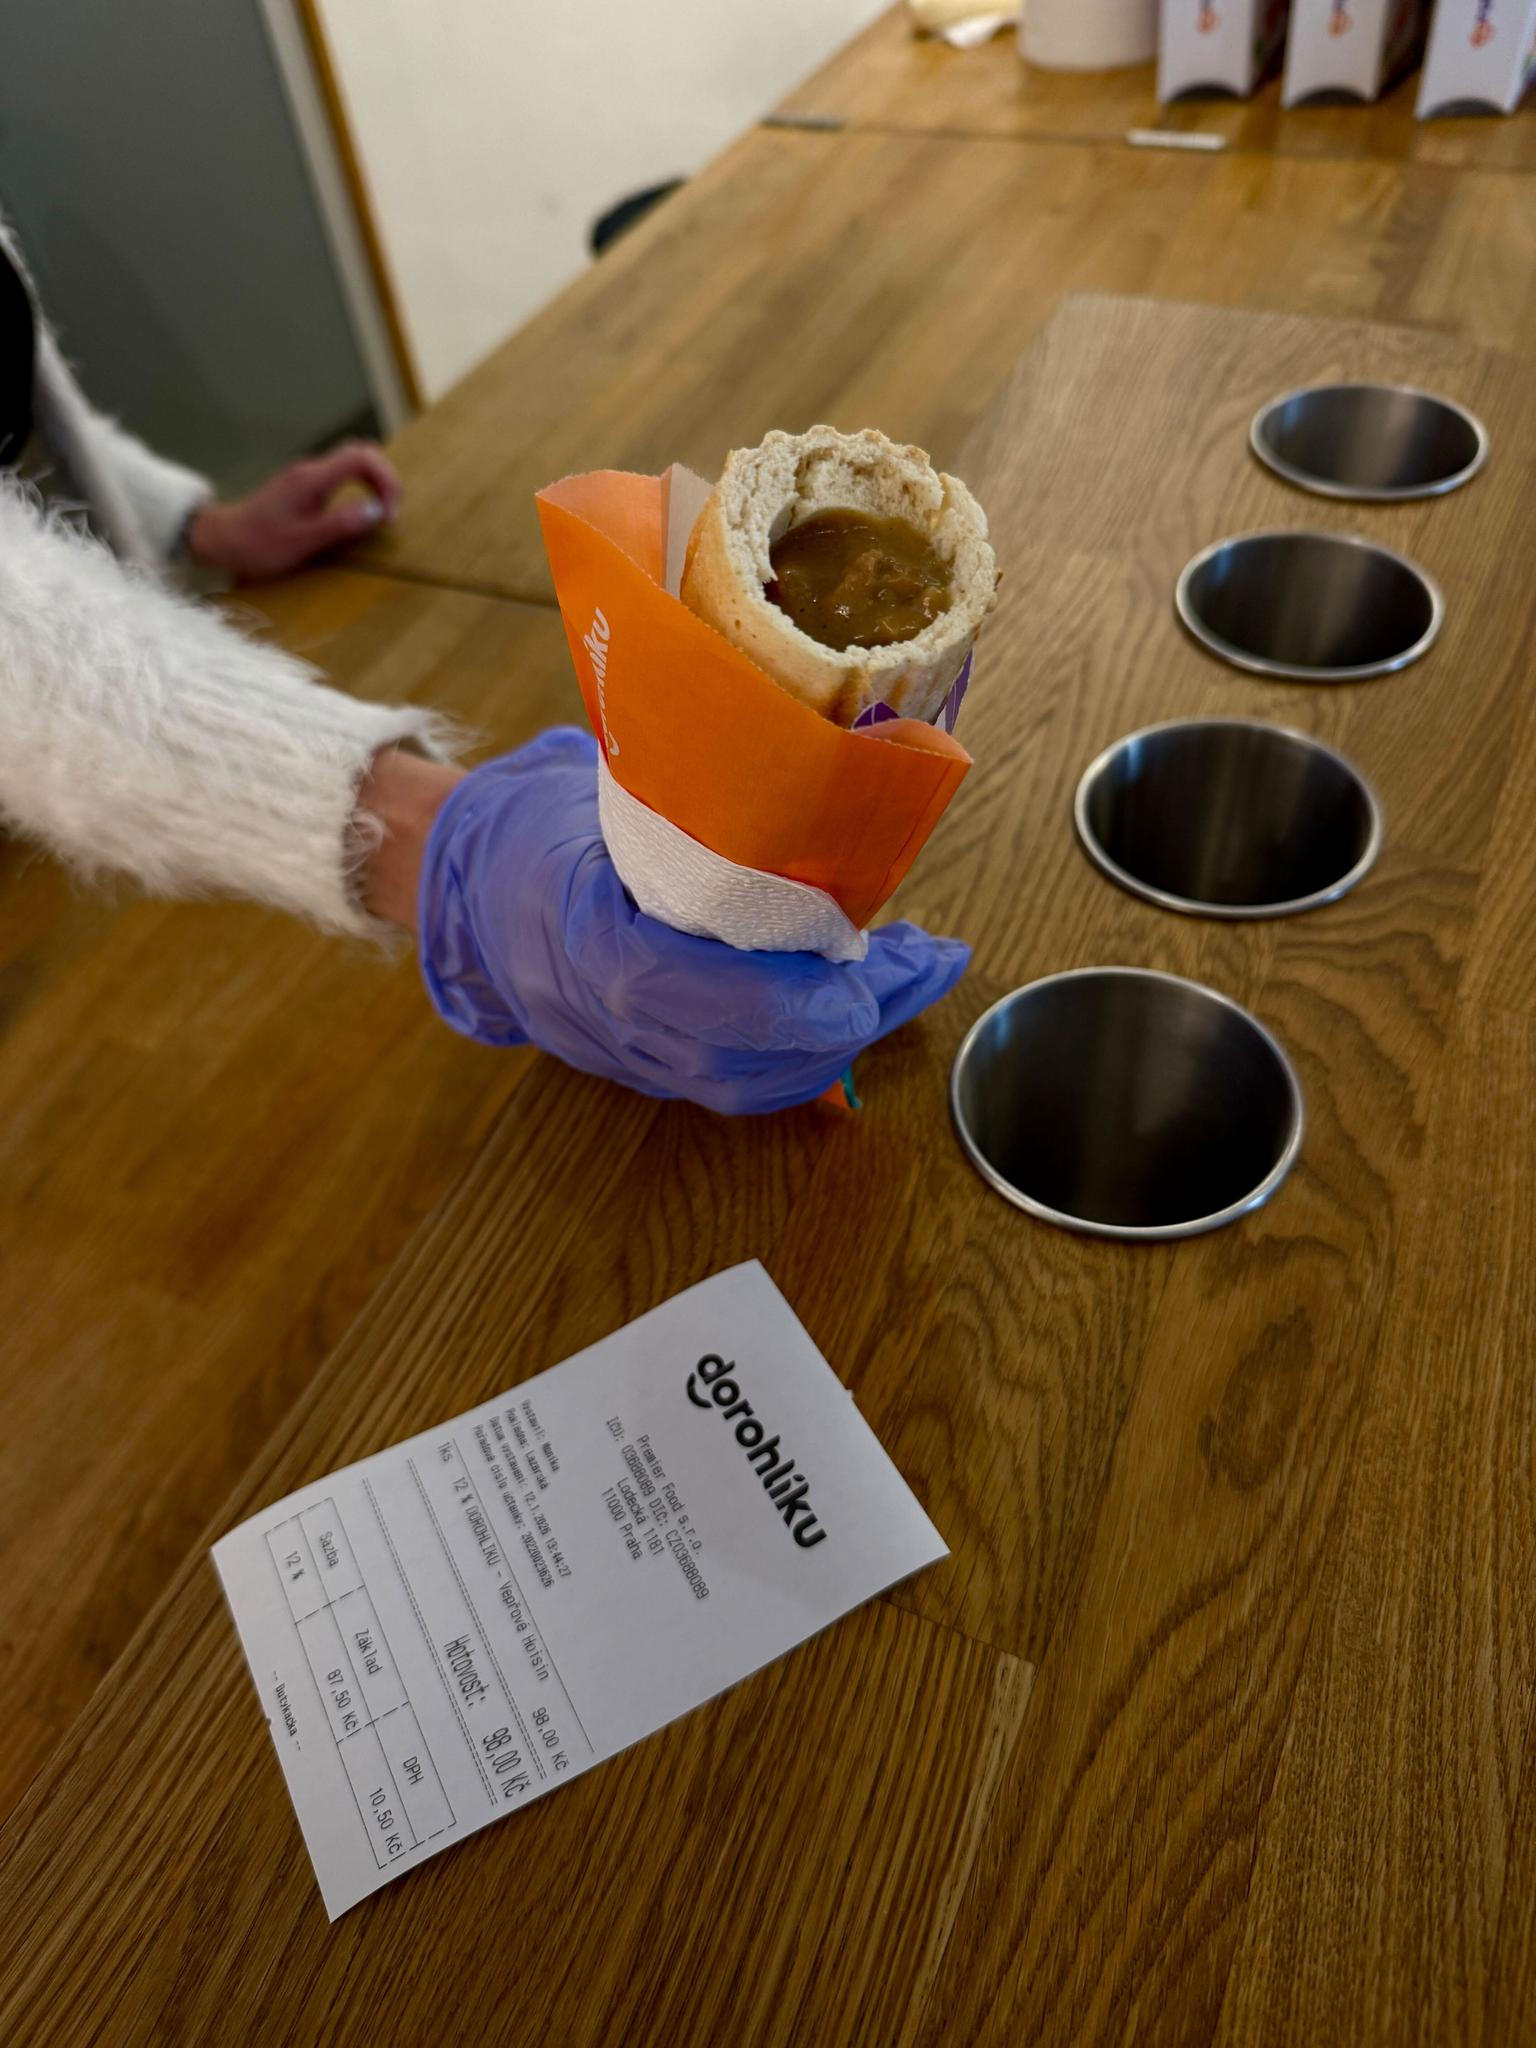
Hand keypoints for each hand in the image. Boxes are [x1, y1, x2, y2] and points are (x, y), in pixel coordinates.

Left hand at [186, 442, 401, 581]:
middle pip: (360, 453)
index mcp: (312, 479)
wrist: (222, 539)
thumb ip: (342, 525)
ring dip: (373, 483)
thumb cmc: (258, 544)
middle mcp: (310, 471)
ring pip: (351, 463)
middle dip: (384, 478)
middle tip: (390, 512)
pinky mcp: (303, 487)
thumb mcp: (304, 541)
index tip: (389, 512)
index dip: (386, 479)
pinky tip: (358, 512)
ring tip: (379, 513)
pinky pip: (340, 476)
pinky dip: (359, 488)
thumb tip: (377, 511)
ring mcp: (306, 477)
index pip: (361, 457)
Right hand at [416, 728, 969, 1114]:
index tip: (866, 960)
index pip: (691, 994)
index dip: (787, 994)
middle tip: (925, 960)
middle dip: (849, 1015)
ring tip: (911, 979)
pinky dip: (809, 1055)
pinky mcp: (646, 1069)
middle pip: (740, 1058)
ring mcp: (622, 1057)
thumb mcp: (600, 791)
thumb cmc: (536, 822)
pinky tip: (861, 1010)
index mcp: (581, 941)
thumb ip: (692, 801)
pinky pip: (736, 1085)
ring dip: (844, 1038)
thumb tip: (815, 769)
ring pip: (747, 1085)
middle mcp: (602, 1020)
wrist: (461, 885)